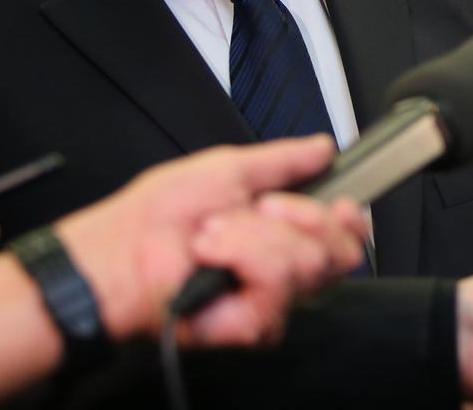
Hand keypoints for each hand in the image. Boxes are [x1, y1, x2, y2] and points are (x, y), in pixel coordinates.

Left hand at [55, 136, 367, 347]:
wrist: (121, 249)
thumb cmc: (157, 214)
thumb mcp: (229, 167)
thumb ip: (284, 159)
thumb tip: (324, 147)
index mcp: (283, 233)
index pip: (347, 236)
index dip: (352, 218)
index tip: (340, 199)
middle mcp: (283, 270)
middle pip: (342, 251)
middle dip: (302, 215)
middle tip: (259, 207)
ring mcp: (271, 300)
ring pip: (310, 261)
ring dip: (255, 234)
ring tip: (215, 233)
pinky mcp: (255, 324)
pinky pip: (277, 281)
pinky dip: (241, 254)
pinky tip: (212, 255)